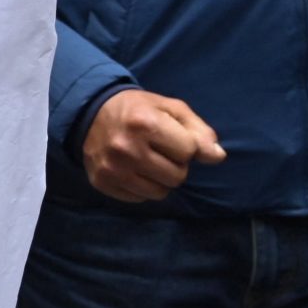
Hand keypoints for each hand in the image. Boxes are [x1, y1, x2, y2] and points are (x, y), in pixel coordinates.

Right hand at [81, 87, 224, 201]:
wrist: (90, 113)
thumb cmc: (138, 110)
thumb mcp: (171, 109)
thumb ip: (199, 131)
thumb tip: (217, 157)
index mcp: (145, 124)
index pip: (189, 151)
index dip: (184, 144)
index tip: (169, 136)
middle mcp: (126, 148)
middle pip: (177, 176)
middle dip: (174, 164)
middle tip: (157, 150)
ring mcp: (112, 168)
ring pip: (160, 192)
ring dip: (159, 179)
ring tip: (146, 161)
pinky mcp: (102, 182)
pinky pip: (139, 199)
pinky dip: (140, 187)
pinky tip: (131, 170)